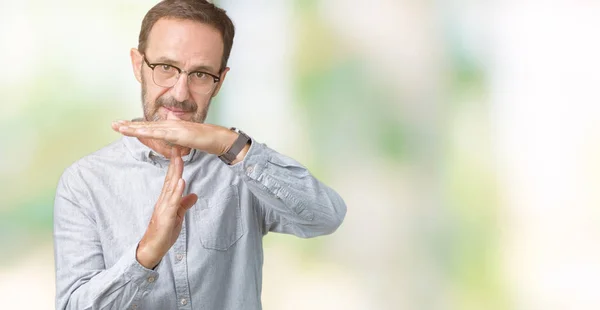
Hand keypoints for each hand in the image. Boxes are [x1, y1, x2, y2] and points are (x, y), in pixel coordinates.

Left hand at [112, 120, 236, 155]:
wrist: (219, 138)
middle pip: (146, 125)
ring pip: (150, 128)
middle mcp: (171, 125)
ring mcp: (175, 128)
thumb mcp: (187, 141)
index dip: (135, 126)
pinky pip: (161, 133)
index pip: (150, 127)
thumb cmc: (206, 140)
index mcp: (172, 127)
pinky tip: (138, 131)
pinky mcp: (179, 133)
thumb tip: (170, 143)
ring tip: (120, 128)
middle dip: (129, 125)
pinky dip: (148, 132)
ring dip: (134, 128)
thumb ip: (177, 141)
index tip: (122, 126)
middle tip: (113, 124)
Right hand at [136, 148, 197, 268]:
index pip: (171, 180)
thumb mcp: (177, 216)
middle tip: (178, 148)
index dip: (175, 166)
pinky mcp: (166, 216)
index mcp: (166, 200)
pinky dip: (177, 191)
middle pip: (170, 179)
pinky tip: (181, 182)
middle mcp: (163, 200)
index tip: (179, 153)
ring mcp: (163, 208)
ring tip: (179, 160)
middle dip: (174, 164)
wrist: (153, 248)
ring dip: (175, 173)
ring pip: (170, 187)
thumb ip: (184, 205)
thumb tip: (193, 195)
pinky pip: (172, 202)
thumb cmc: (164, 233)